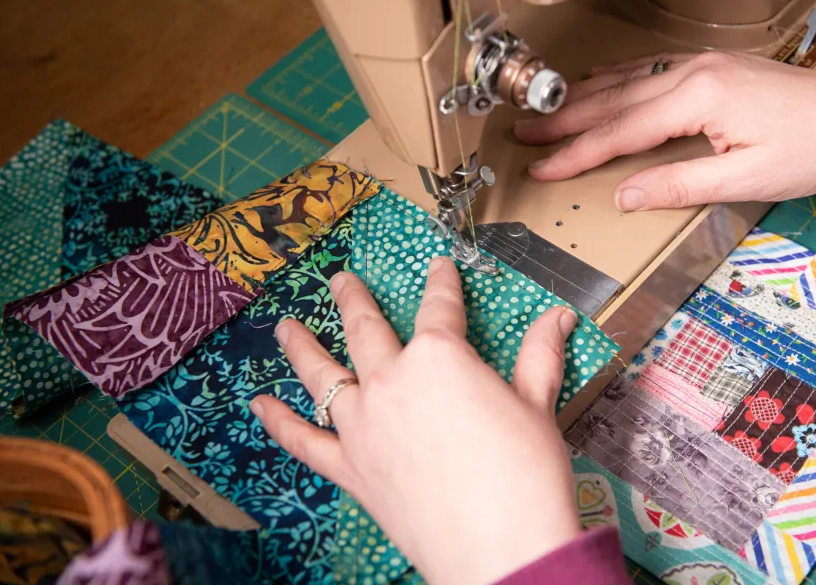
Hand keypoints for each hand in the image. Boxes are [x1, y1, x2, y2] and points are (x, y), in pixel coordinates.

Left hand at [250, 257, 581, 584]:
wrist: (502, 548)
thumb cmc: (526, 474)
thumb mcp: (538, 405)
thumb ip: (540, 355)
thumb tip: (557, 316)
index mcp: (439, 356)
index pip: (440, 307)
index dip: (442, 284)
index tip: (439, 268)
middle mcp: (391, 380)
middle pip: (364, 329)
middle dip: (353, 300)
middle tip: (341, 281)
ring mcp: (363, 425)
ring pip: (322, 375)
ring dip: (301, 346)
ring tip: (286, 326)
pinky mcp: (351, 469)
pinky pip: (304, 441)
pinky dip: (279, 422)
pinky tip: (258, 405)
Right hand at [514, 51, 815, 210]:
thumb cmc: (812, 148)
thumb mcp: (744, 179)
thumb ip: (678, 185)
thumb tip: (624, 195)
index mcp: (698, 98)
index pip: (620, 131)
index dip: (576, 154)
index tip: (542, 169)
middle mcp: (693, 72)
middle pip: (613, 99)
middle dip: (564, 121)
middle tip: (523, 133)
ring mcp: (702, 64)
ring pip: (627, 79)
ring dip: (583, 97)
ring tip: (547, 112)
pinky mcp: (713, 66)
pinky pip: (650, 67)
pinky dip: (617, 79)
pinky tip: (600, 83)